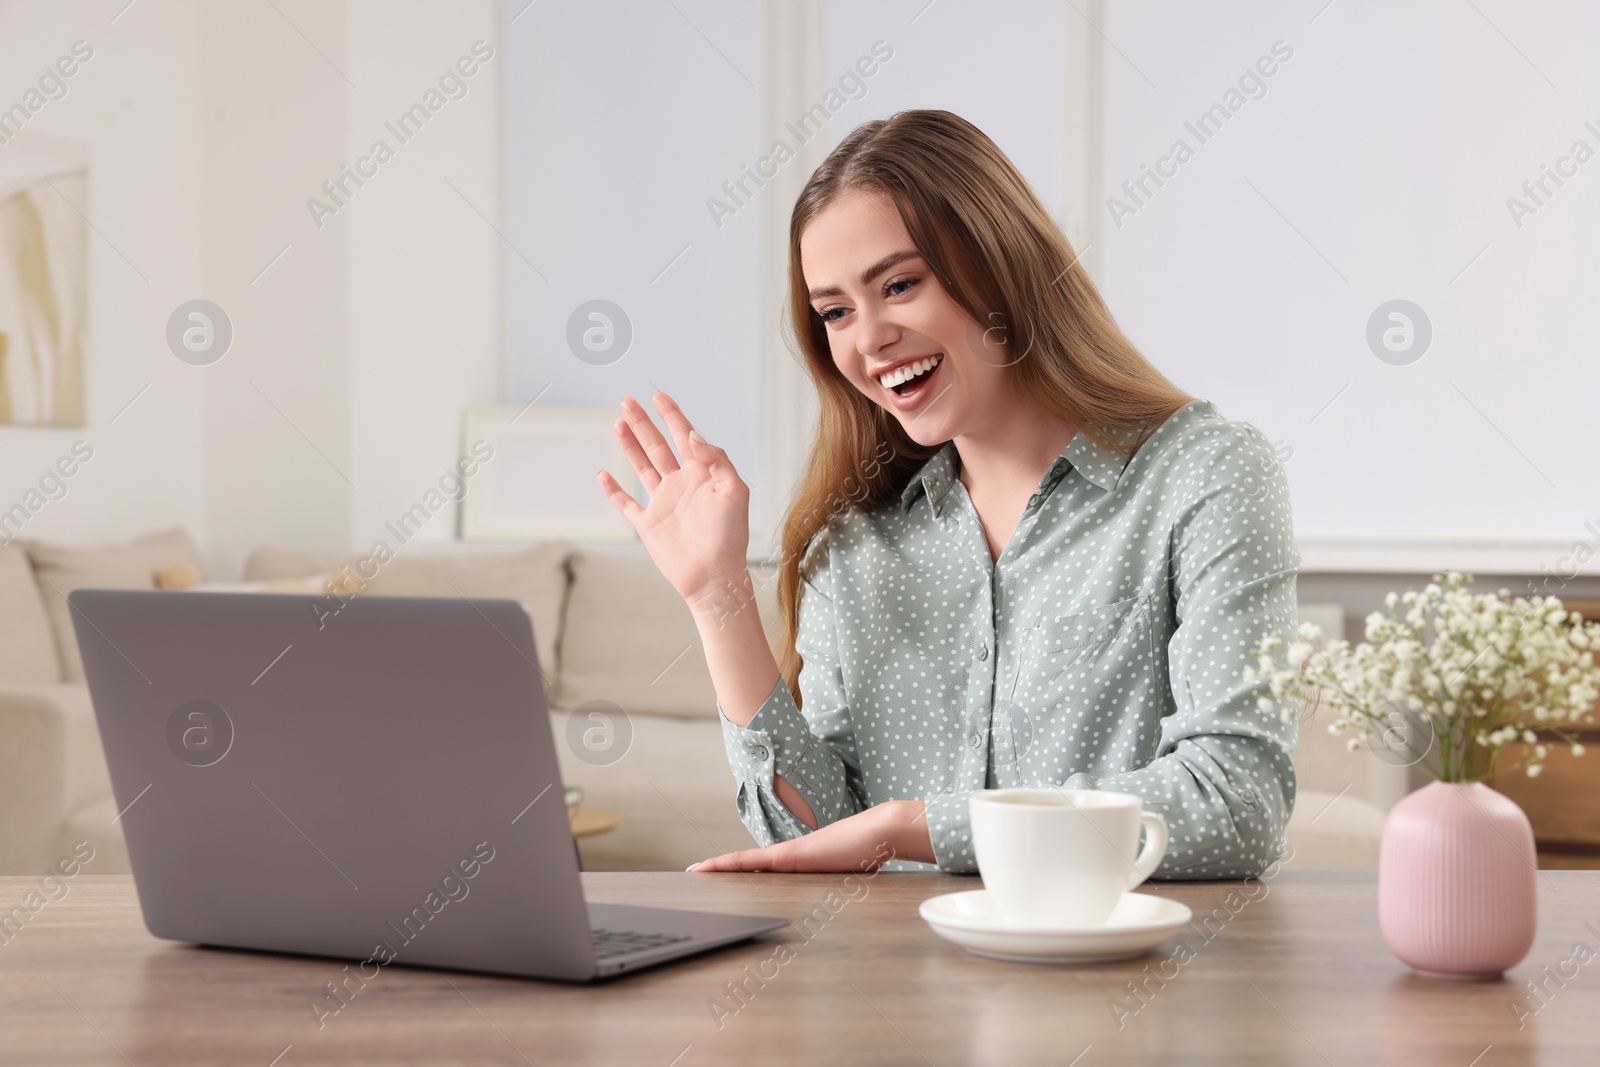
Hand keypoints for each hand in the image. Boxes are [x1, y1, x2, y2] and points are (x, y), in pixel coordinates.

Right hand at [598, 391, 751, 607]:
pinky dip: (614, 490)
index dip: (672, 415)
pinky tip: (604, 474)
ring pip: (642, 466)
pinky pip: (626, 503)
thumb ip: (715, 459)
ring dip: (630, 445)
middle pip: (658, 446)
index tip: (659, 396)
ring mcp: (663, 503)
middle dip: (643, 423)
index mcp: (702, 474)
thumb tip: (693, 435)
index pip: (684, 436)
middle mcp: (681, 484)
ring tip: (618, 423)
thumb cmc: (731, 537)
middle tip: (628, 401)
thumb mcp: (734, 490)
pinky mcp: (649, 524)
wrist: (714, 576)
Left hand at [686, 800, 934, 871]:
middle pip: (749, 864)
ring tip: (694, 871)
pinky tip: (710, 869)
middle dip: (723, 870)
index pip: (764, 867)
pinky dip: (729, 864)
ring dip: (719, 867)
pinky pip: (751, 861)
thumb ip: (843, 881)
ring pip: (744, 862)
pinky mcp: (790, 855)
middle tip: (695, 874)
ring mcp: (789, 854)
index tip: (722, 875)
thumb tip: (853, 893)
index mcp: (802, 861)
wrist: (881, 832)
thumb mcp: (852, 874)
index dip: (742, 870)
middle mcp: (791, 855)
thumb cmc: (870, 853)